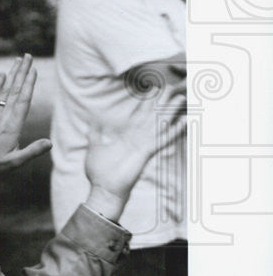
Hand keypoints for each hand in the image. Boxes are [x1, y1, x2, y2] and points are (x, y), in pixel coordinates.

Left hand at [0, 54, 51, 181]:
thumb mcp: (14, 163)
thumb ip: (31, 152)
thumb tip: (49, 143)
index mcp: (12, 126)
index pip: (22, 101)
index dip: (28, 85)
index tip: (33, 70)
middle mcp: (4, 117)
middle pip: (15, 91)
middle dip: (22, 72)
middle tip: (28, 56)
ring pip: (6, 91)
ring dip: (13, 74)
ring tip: (19, 59)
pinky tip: (2, 74)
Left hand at [84, 95, 185, 220]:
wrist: (103, 189)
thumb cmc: (100, 170)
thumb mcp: (94, 146)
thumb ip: (95, 133)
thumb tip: (92, 120)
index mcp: (127, 135)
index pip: (139, 114)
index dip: (147, 101)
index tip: (153, 86)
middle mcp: (139, 138)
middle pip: (153, 115)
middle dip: (162, 101)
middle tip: (173, 86)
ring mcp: (144, 144)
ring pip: (161, 124)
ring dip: (171, 111)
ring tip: (181, 98)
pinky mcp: (147, 152)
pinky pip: (163, 139)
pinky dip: (174, 131)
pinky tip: (184, 121)